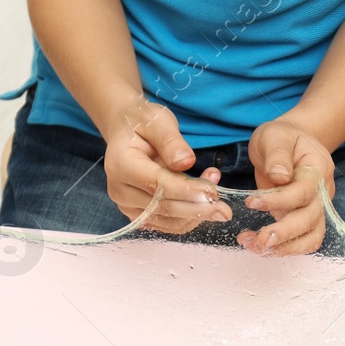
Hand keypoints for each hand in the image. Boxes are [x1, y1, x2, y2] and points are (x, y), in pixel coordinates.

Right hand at [103, 100, 230, 234]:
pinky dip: (189, 217)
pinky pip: (167, 224)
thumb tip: (186, 162)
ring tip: (216, 194)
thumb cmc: (142, 122)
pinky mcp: (138, 214)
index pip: (157, 184)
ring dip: (197, 214)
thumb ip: (171, 141)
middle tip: (225, 207)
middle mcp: (120, 190)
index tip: (213, 191)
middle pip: (162, 208)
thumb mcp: (158, 121)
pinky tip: (203, 201)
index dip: (187, 190)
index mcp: (121, 165)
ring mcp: (127, 205)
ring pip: (167, 221)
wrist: (125, 131)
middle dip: (197, 208)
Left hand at [243, 116, 336, 254]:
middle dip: (283, 233)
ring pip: (310, 238)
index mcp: (318, 169)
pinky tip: (259, 246)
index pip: (303, 191)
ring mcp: (315, 209)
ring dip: (283, 248)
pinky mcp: (304, 221)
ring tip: (253, 246)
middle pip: (310, 220)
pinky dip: (282, 249)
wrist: (289, 146)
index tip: (252, 202)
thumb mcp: (275, 136)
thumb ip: (277, 154)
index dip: (279, 200)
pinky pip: (301, 242)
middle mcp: (322, 192)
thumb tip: (279, 177)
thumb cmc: (281, 138)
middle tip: (256, 240)